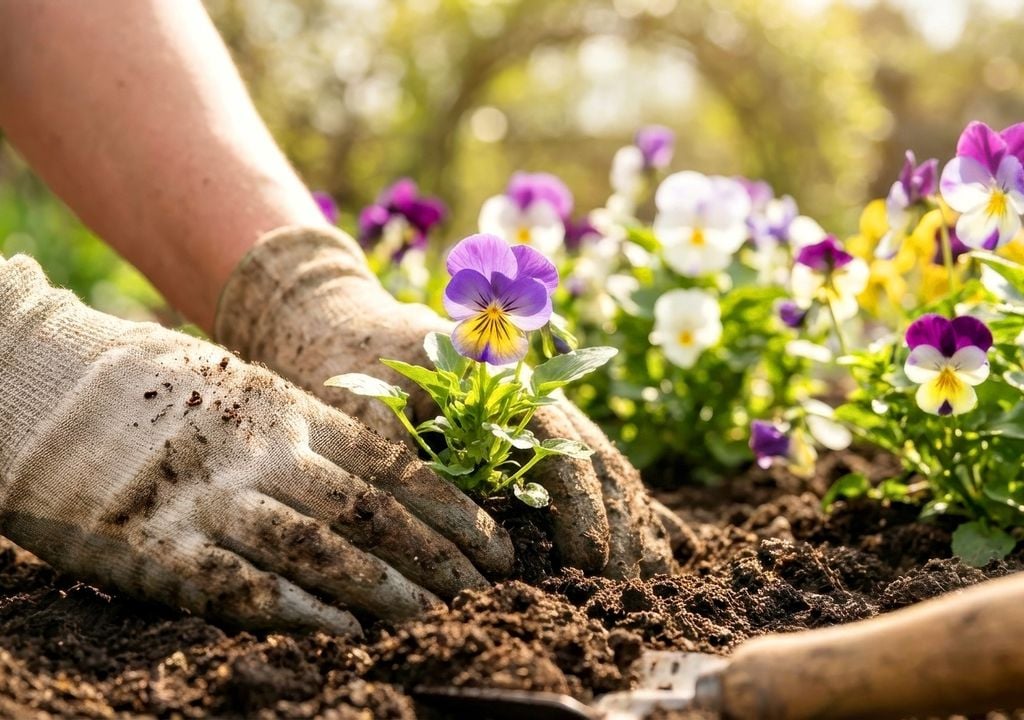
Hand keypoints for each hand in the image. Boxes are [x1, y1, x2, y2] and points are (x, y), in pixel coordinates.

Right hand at [0, 254, 511, 633]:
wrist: (47, 381)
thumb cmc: (157, 387)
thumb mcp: (245, 386)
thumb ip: (308, 427)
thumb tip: (385, 476)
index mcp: (288, 410)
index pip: (393, 467)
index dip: (453, 511)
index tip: (496, 544)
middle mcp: (262, 451)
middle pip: (370, 514)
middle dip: (436, 558)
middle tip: (484, 592)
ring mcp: (211, 496)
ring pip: (320, 551)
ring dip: (384, 590)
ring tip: (433, 618)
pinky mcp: (157, 543)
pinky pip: (241, 584)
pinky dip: (298, 610)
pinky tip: (342, 630)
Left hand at [215, 226, 678, 577]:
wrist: (337, 321)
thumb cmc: (348, 363)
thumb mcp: (366, 409)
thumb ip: (405, 463)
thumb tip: (448, 537)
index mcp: (498, 375)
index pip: (560, 440)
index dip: (581, 503)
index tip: (588, 557)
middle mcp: (527, 389)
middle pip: (594, 455)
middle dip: (615, 521)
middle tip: (621, 585)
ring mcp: (531, 410)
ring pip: (599, 462)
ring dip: (624, 519)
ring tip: (639, 578)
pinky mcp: (524, 432)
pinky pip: (583, 468)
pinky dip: (615, 506)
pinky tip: (647, 545)